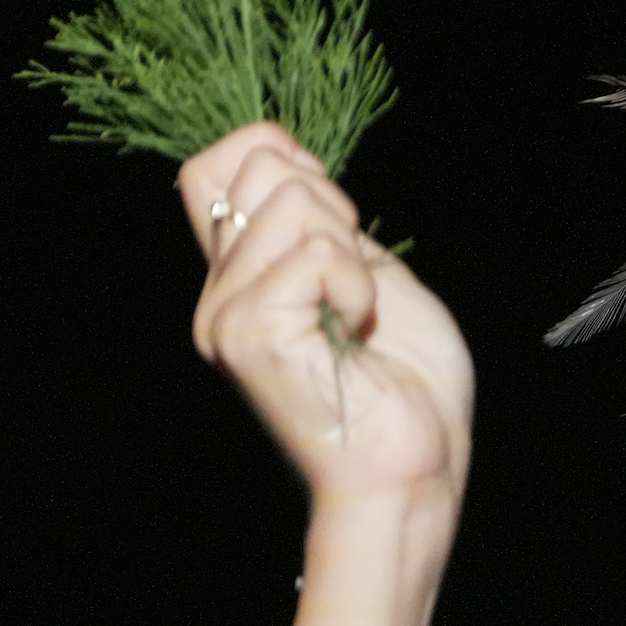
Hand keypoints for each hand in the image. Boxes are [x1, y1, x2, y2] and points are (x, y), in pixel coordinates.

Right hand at [178, 123, 471, 517]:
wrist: (414, 468)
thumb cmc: (409, 388)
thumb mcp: (371, 280)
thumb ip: (325, 232)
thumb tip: (292, 166)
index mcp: (244, 280)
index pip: (210, 169)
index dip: (274, 157)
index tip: (335, 215)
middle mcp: (221, 295)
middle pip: (259, 169)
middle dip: (333, 207)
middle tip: (355, 285)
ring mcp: (229, 314)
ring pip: (291, 202)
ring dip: (350, 255)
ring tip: (356, 319)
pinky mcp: (251, 333)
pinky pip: (315, 252)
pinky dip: (356, 285)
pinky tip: (356, 331)